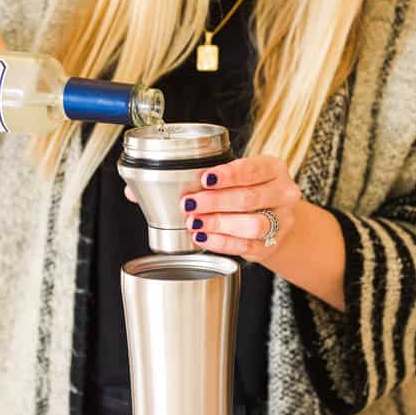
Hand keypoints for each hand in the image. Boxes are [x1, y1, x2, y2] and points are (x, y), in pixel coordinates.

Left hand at [127, 156, 301, 260]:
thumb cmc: (243, 191)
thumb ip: (188, 177)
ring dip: (218, 224)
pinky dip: (221, 243)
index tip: (203, 178)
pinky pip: (245, 246)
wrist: (274, 218)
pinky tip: (201, 238)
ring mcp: (280, 221)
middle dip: (215, 201)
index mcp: (273, 168)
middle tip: (188, 203)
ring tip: (194, 222)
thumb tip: (133, 189)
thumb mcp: (228, 176)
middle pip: (249, 199)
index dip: (227, 174)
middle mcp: (282, 193)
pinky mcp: (270, 245)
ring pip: (251, 224)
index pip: (252, 169)